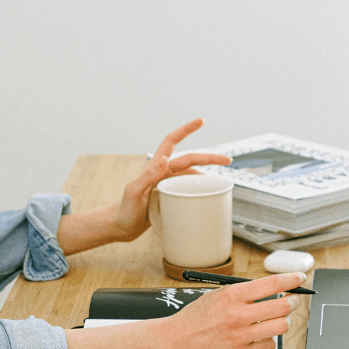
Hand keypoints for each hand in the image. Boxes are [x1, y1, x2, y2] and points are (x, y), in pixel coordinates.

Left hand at [111, 118, 230, 241]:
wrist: (120, 227)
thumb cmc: (124, 211)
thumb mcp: (134, 193)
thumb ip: (147, 176)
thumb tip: (165, 159)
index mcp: (155, 167)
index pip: (172, 142)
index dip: (186, 130)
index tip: (201, 121)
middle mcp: (163, 172)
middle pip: (190, 160)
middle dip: (210, 157)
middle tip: (228, 160)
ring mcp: (167, 184)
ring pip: (192, 175)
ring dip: (207, 174)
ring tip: (222, 182)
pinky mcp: (170, 196)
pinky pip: (188, 188)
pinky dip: (200, 189)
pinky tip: (207, 195)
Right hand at [156, 273, 305, 348]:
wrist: (176, 341)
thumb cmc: (196, 317)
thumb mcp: (217, 295)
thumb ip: (243, 293)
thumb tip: (273, 289)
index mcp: (232, 295)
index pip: (273, 284)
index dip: (292, 280)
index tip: (300, 278)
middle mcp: (238, 315)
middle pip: (283, 306)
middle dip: (294, 301)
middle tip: (294, 300)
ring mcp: (241, 336)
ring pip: (281, 327)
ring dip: (284, 321)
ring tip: (278, 318)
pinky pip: (269, 345)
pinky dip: (268, 339)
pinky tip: (260, 335)